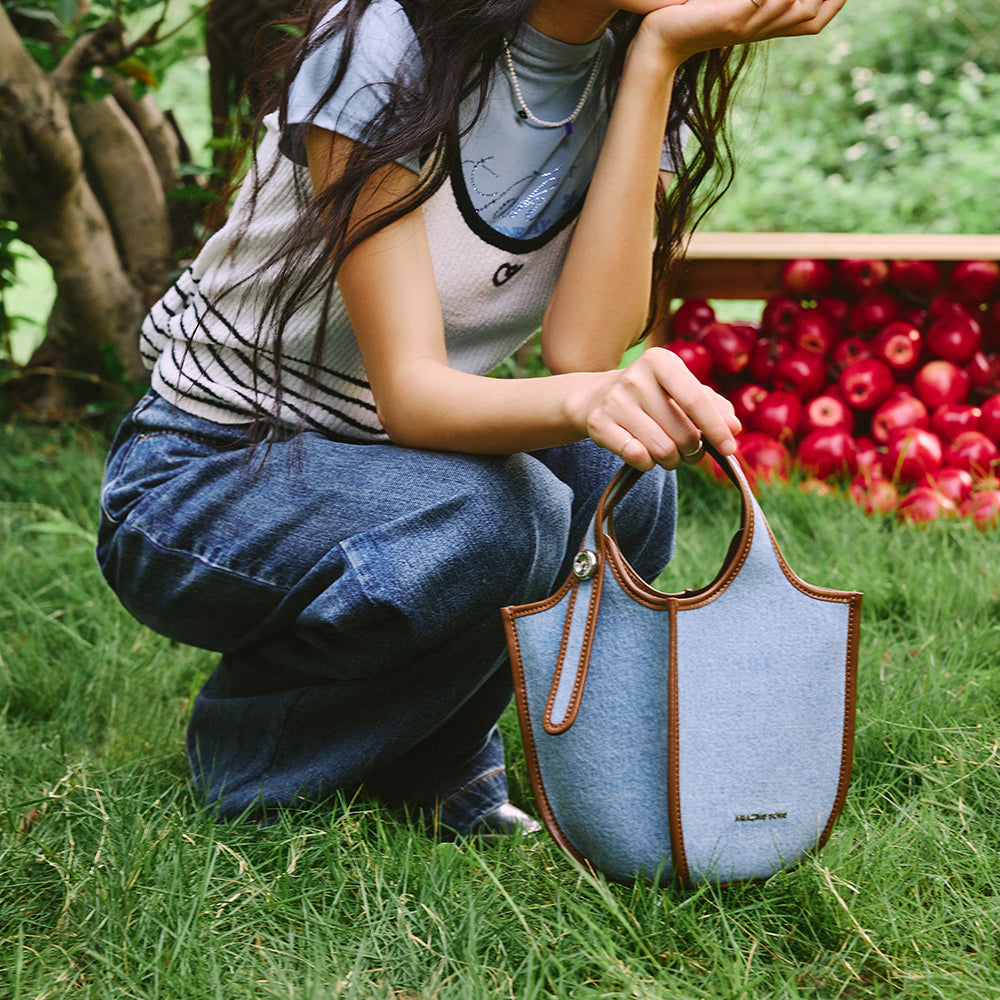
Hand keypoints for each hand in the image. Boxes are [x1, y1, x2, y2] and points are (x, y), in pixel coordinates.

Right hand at [575, 347, 741, 470]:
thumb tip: (734, 427)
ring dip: (672, 460)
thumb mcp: (681, 389)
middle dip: (692, 449)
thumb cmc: (652, 395)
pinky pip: (637, 457)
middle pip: (682, 432)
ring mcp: (614, 401)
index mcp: (660, 361)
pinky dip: (647, 463)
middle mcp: (634, 377)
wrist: (597, 397)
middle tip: (689, 449)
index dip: (716, 427)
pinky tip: (645, 453)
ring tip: (668, 452)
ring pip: (662, 449)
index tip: (729, 448)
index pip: (695, 399)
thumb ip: (713, 405)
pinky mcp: (598, 424)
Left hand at [633, 0, 846, 63]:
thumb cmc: (693, 17)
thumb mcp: (735, 6)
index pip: (818, 20)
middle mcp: (763, 30)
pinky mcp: (732, 20)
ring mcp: (749, 27)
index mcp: (768, 27)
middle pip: (812, 12)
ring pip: (798, 6)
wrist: (660, 40)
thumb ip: (757, 1)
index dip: (835, 0)